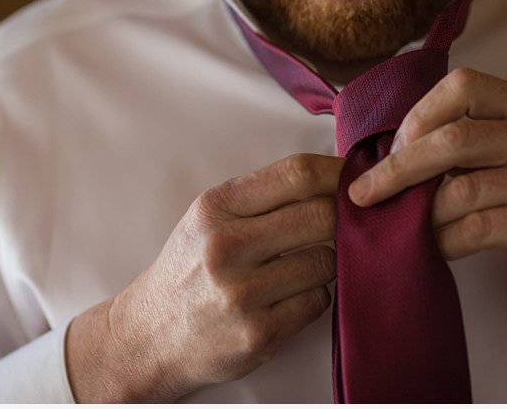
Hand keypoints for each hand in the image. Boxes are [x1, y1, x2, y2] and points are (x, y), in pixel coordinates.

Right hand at [65, 153, 342, 401]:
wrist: (151, 333)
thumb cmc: (189, 268)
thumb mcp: (209, 218)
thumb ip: (262, 197)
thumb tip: (332, 177)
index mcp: (215, 208)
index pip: (295, 174)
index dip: (337, 172)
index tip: (355, 175)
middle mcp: (225, 247)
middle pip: (320, 215)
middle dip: (343, 217)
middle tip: (347, 222)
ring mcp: (242, 293)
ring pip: (326, 261)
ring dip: (327, 262)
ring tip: (302, 266)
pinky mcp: (258, 334)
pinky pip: (318, 302)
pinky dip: (314, 296)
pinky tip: (290, 296)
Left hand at [348, 68, 506, 345]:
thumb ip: (466, 146)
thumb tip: (386, 153)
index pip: (463, 85)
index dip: (418, 116)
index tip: (394, 150)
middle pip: (455, 138)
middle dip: (398, 168)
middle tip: (364, 194)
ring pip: (462, 189)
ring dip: (421, 214)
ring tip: (403, 228)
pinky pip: (477, 227)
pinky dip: (444, 240)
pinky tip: (433, 249)